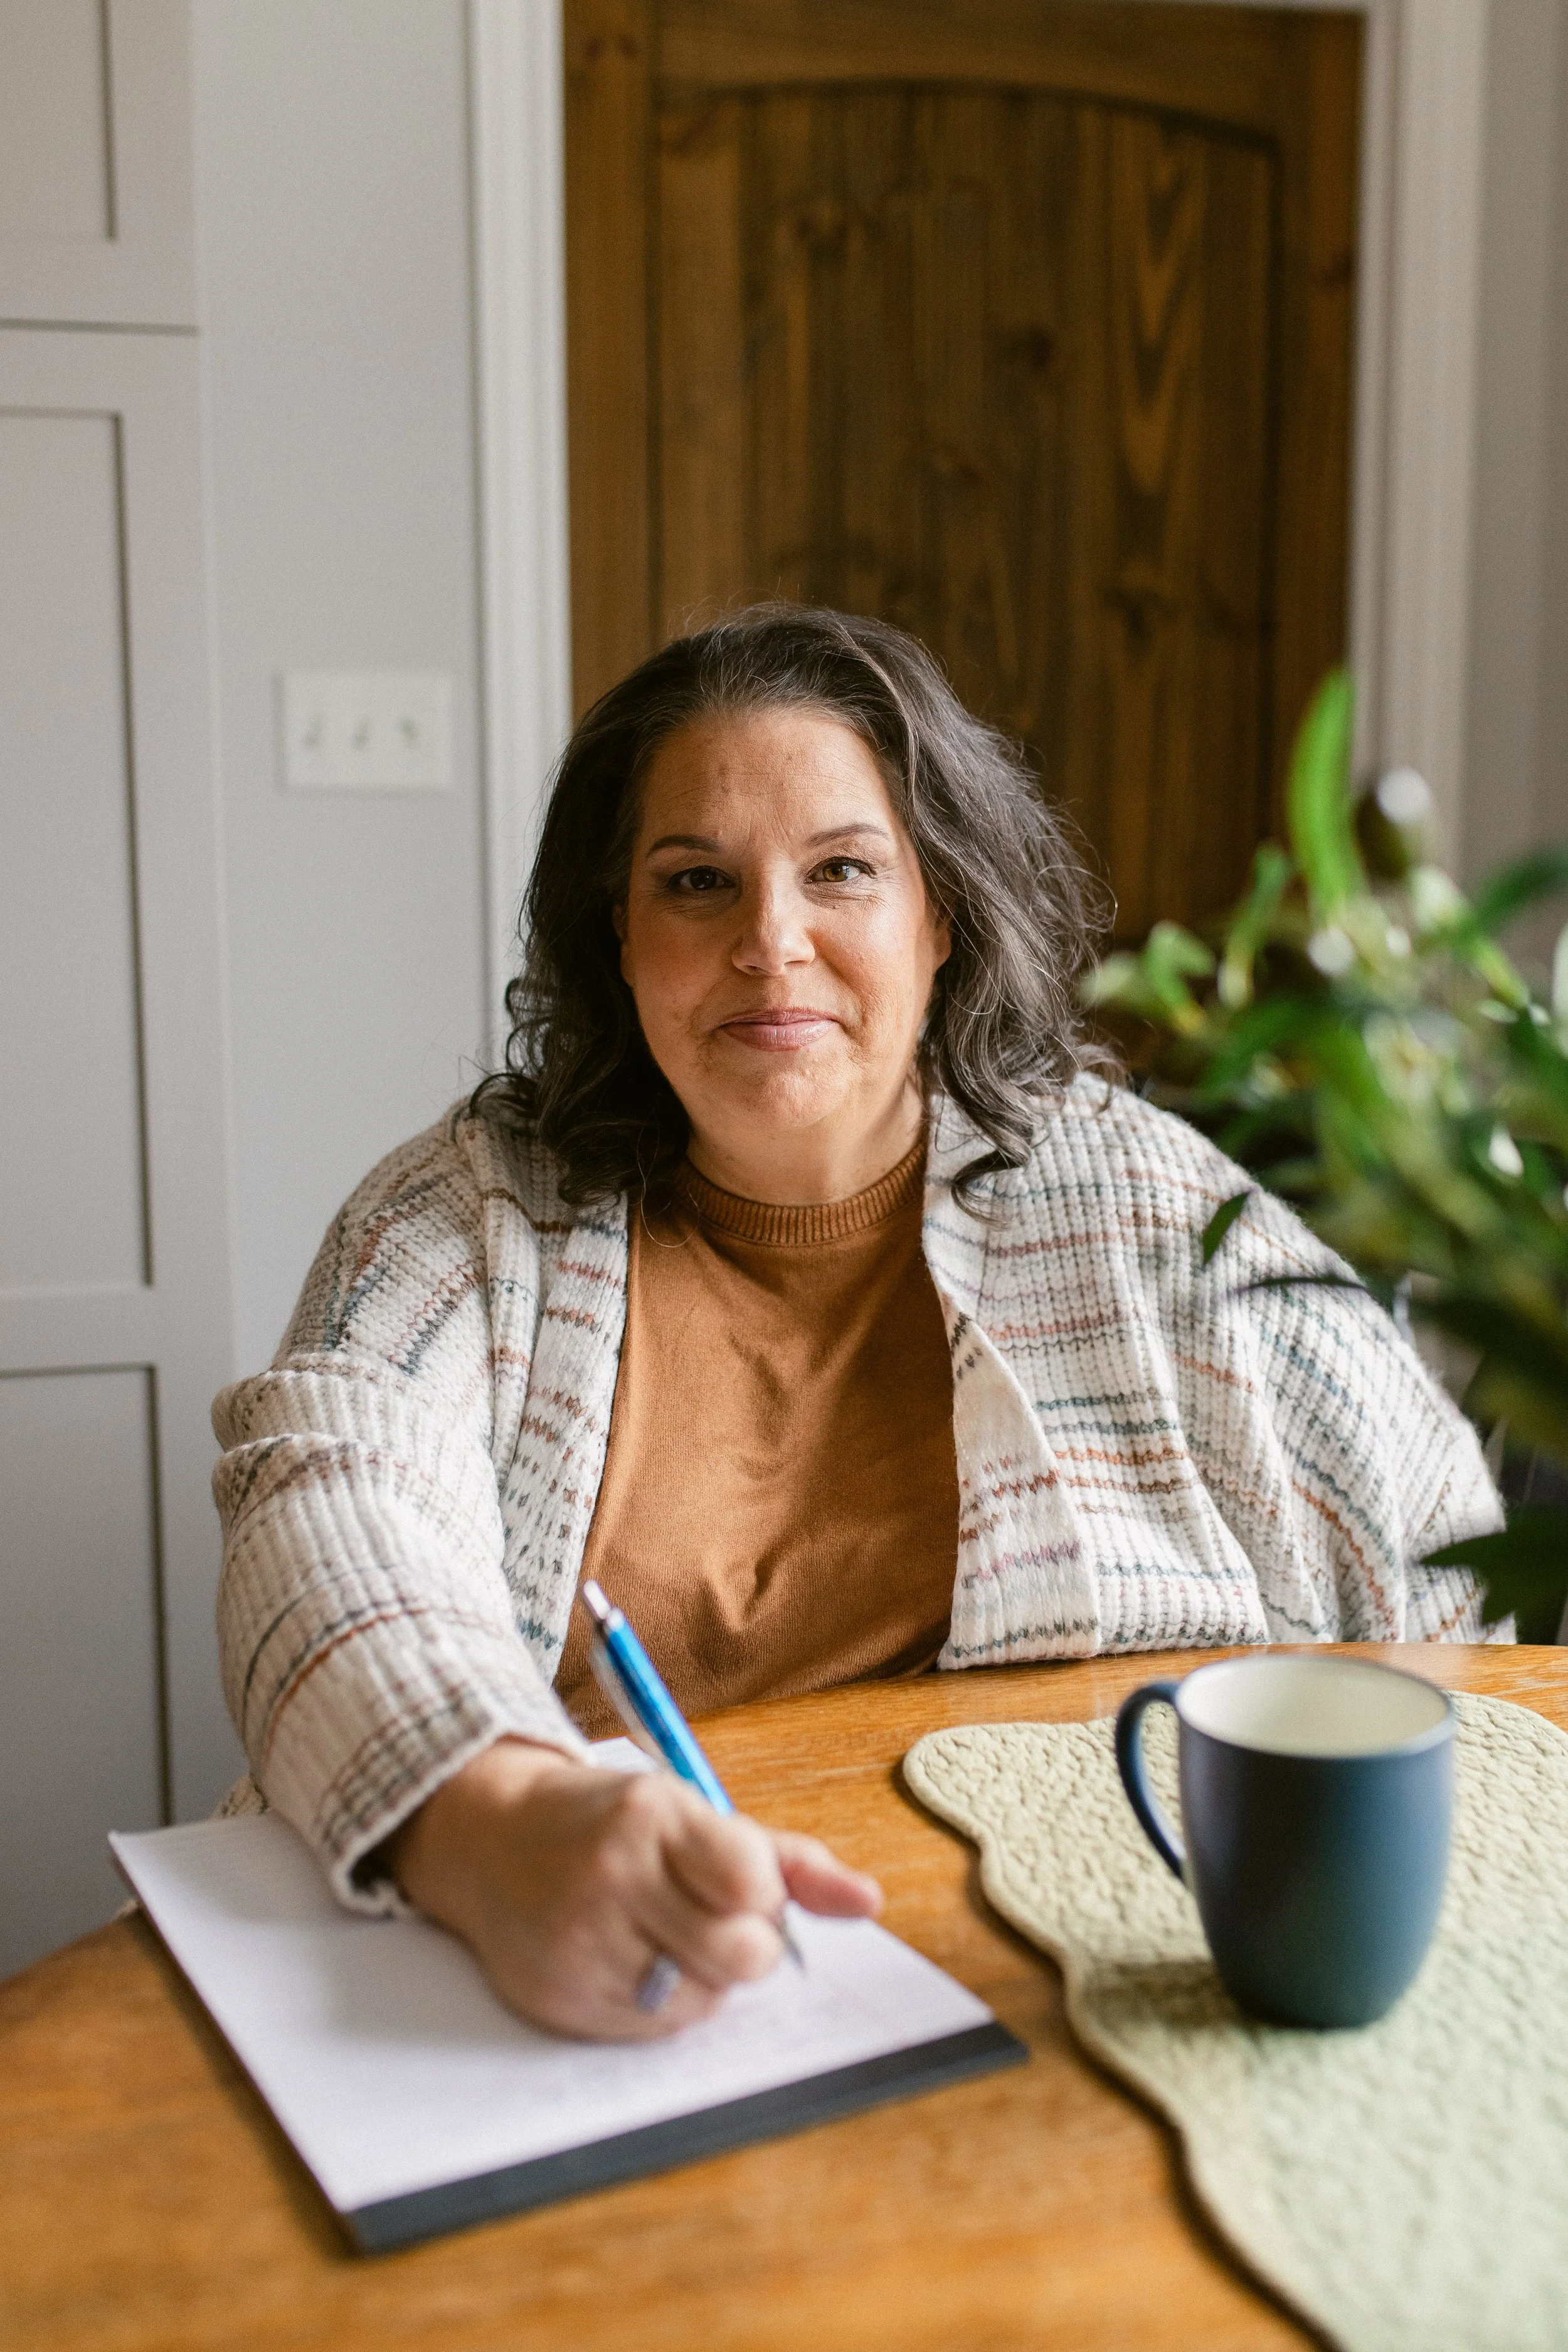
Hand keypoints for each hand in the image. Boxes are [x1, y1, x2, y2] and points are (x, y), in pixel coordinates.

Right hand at [389, 1738, 882, 2039]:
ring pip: (702, 2001)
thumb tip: (870, 1903)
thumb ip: (789, 1861)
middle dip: (747, 1944)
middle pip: (741, 1954)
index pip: (754, 1882)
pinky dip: (663, 2005)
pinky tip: (635, 1960)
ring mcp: (580, 1941)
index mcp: (651, 1816)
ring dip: (705, 1978)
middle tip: (713, 1917)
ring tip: (668, 1934)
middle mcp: (611, 1877)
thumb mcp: (695, 1814)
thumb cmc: (611, 1823)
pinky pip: (653, 2030)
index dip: (765, 1894)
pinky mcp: (558, 1996)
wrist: (490, 1838)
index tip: (741, 1882)